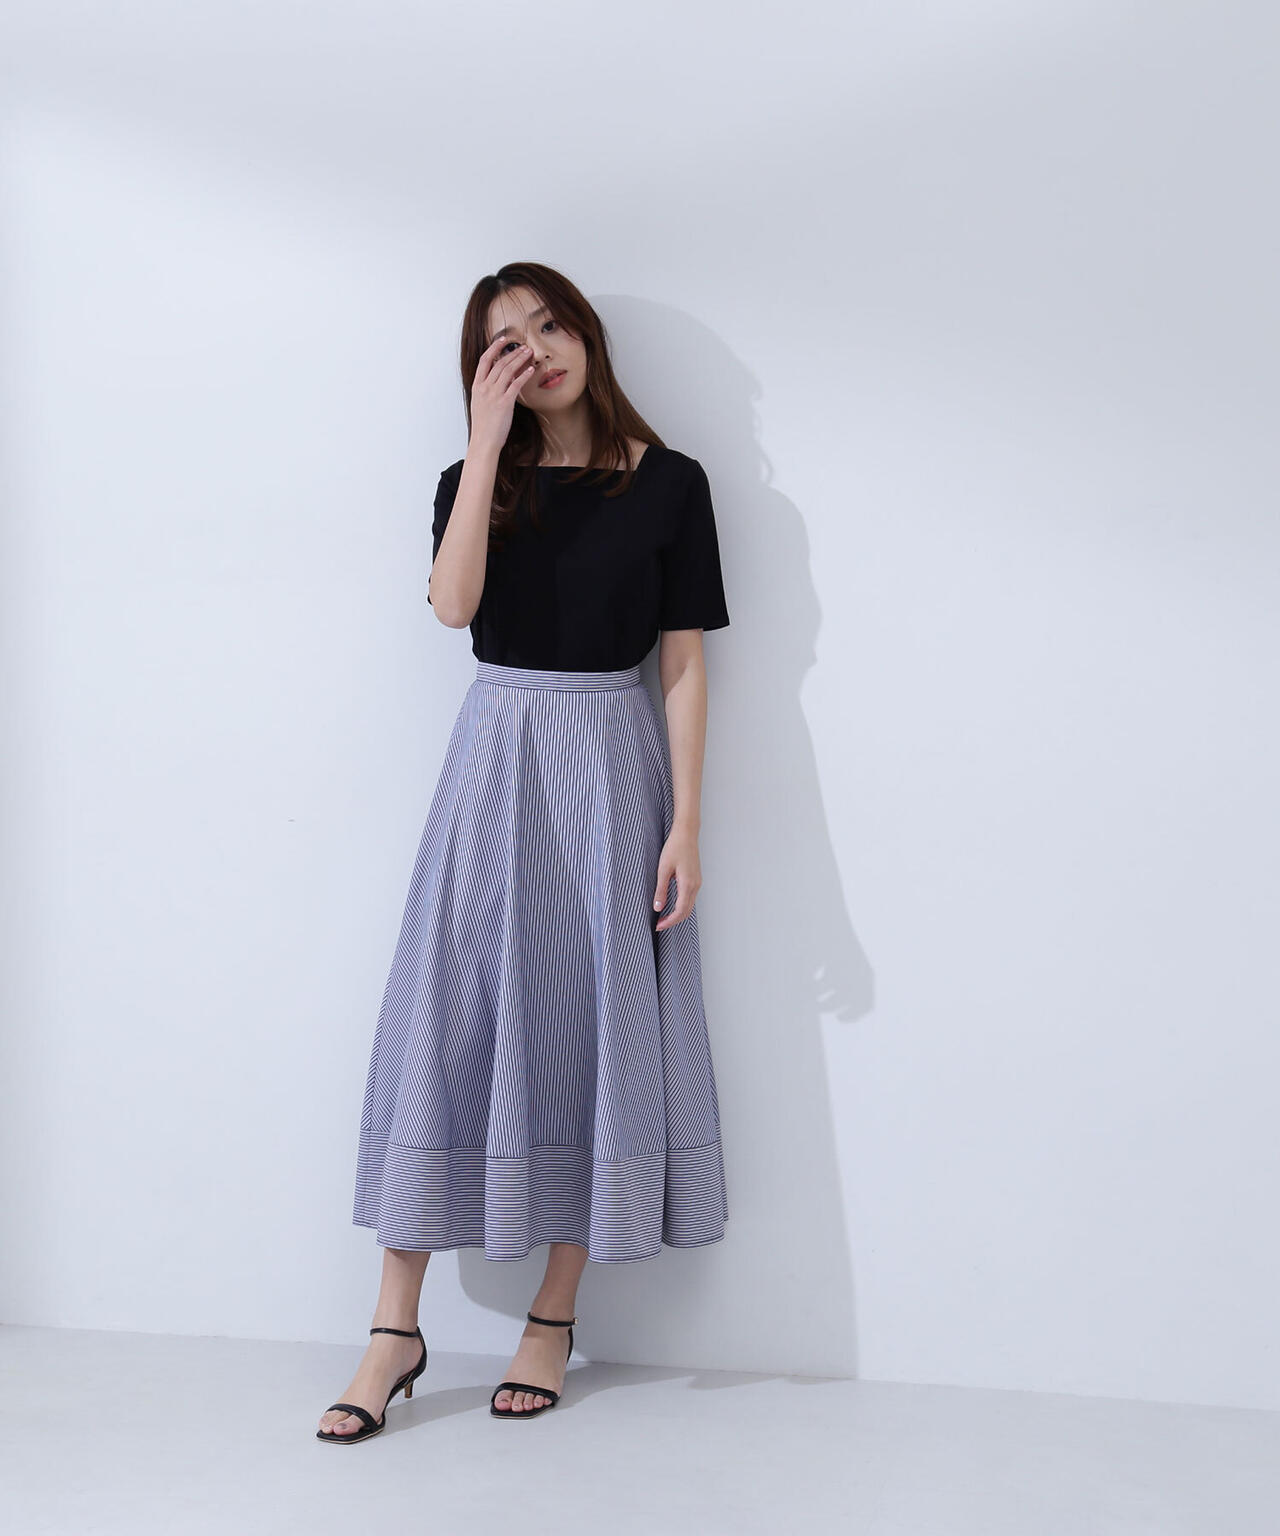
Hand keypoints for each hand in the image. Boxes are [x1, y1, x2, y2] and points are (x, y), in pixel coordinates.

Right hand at [470, 336, 535, 453]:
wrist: (484, 441)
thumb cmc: (483, 426)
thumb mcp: (480, 404)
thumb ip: (488, 391)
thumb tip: (500, 381)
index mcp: (477, 386)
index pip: (484, 360)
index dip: (494, 348)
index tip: (503, 340)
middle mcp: (485, 387)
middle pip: (499, 363)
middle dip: (512, 352)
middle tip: (523, 347)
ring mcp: (494, 394)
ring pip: (508, 370)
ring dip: (519, 359)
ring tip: (529, 353)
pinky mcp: (505, 402)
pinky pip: (516, 384)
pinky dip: (524, 375)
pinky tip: (531, 369)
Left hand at [653, 827, 701, 929]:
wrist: (686, 834)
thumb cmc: (675, 847)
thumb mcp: (663, 869)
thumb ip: (661, 890)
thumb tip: (657, 907)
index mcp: (688, 884)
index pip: (680, 911)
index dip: (669, 921)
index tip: (658, 925)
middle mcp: (695, 885)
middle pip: (686, 912)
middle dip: (673, 921)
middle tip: (659, 925)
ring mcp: (697, 882)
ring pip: (689, 906)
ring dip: (678, 914)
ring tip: (664, 917)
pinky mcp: (696, 879)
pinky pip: (690, 898)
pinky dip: (682, 906)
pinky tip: (672, 905)